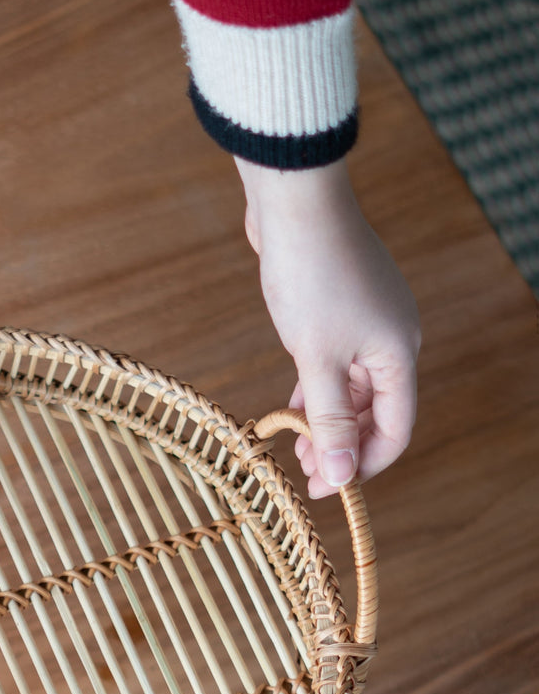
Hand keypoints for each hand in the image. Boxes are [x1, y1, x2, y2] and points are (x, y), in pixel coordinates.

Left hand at [238, 158, 420, 498]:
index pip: (395, 429)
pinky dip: (319, 390)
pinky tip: (293, 410)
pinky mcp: (342, 308)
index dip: (363, 466)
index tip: (326, 489)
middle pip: (375, 411)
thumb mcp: (316, 359)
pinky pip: (337, 363)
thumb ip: (329, 419)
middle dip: (342, 446)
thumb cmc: (309, 278)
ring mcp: (369, 322)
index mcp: (399, 353)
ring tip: (296, 449)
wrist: (296, 204)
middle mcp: (394, 338)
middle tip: (303, 474)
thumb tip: (342, 475)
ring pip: (354, 388)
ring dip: (328, 421)